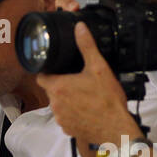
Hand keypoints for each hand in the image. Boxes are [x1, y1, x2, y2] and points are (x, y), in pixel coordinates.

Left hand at [36, 20, 137, 148]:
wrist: (115, 127)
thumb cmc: (107, 99)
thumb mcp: (99, 67)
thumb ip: (86, 46)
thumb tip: (79, 28)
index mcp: (58, 87)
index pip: (41, 76)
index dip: (47, 71)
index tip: (57, 68)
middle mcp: (54, 104)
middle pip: (51, 90)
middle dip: (61, 84)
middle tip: (77, 80)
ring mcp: (59, 118)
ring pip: (58, 104)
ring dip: (66, 99)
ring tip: (84, 95)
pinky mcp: (66, 129)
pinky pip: (65, 117)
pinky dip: (72, 113)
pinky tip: (86, 109)